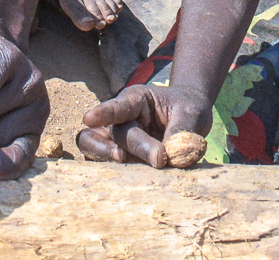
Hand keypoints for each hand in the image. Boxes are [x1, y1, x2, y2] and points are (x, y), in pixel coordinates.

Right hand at [77, 84, 208, 166]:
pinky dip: (114, 170)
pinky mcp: (121, 156)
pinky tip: (130, 178)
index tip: (89, 119)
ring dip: (104, 156)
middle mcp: (121, 118)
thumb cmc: (187, 108)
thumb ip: (180, 132)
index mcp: (136, 100)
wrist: (189, 116)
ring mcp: (117, 137)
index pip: (119, 106)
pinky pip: (106, 162)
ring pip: (94, 144)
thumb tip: (172, 157)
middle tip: (159, 158)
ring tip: (124, 162)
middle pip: (117, 133)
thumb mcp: (190, 113)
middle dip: (136, 147)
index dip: (104, 113)